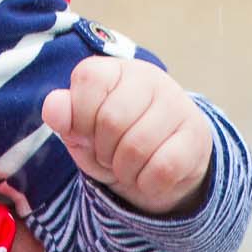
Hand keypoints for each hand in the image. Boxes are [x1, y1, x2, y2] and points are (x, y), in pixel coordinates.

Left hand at [42, 56, 212, 214]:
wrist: (162, 164)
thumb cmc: (112, 140)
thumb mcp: (81, 129)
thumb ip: (64, 116)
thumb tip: (53, 106)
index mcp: (116, 69)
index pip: (89, 79)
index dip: (79, 116)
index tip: (85, 131)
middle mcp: (150, 79)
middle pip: (112, 120)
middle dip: (102, 150)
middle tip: (108, 155)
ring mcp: (178, 105)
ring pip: (137, 147)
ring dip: (123, 170)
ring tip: (126, 166)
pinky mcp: (197, 136)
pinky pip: (162, 168)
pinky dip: (146, 182)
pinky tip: (147, 176)